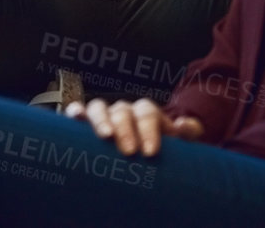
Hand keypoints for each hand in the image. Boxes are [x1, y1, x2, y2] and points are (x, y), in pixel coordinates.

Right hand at [67, 97, 201, 156]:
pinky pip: (78, 110)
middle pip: (123, 111)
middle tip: (129, 152)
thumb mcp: (179, 143)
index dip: (149, 130)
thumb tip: (184, 125)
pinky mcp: (85, 122)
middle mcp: (124, 111)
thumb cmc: (159, 151)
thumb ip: (188, 132)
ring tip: (105, 136)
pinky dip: (76, 111)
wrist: (141, 156)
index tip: (150, 152)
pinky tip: (76, 118)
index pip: (147, 113)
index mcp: (147, 113)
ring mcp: (104, 115)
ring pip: (99, 107)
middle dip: (126, 130)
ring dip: (102, 120)